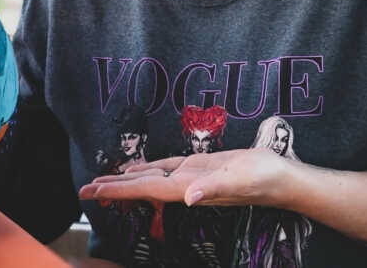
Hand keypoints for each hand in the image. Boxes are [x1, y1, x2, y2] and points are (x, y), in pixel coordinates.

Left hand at [79, 148, 293, 207]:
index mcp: (188, 188)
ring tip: (100, 181)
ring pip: (150, 177)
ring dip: (125, 180)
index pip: (144, 189)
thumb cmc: (266, 179)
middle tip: (82, 190)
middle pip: (139, 186)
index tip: (92, 192)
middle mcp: (184, 185)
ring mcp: (191, 177)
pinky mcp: (199, 167)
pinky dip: (147, 168)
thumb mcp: (241, 181)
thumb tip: (188, 199)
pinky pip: (166, 168)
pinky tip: (136, 170)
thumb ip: (214, 189)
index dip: (117, 191)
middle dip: (111, 189)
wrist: (285, 178)